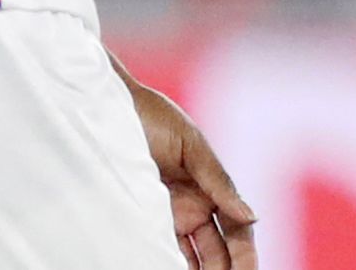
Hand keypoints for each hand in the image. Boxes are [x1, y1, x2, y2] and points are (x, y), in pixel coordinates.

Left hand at [122, 66, 257, 269]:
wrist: (103, 102)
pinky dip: (165, 260)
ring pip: (190, 255)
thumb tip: (252, 216)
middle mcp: (191, 205)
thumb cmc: (149, 114)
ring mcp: (166, 213)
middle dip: (224, 269)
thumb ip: (218, 180)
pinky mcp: (140, 214)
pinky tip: (169, 268)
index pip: (237, 231)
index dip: (244, 255)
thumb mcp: (189, 143)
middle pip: (217, 250)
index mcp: (210, 188)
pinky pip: (157, 245)